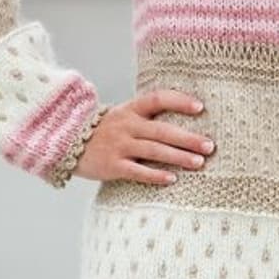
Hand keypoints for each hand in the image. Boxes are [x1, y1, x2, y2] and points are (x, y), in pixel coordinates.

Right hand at [73, 89, 214, 184]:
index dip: (179, 101)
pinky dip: (155, 175)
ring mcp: (119, 145)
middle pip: (162, 130)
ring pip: (154, 151)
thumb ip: (148, 117)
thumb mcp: (124, 116)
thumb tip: (186, 121)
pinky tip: (172, 179)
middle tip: (210, 146)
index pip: (158, 99)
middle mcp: (126, 125)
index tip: (200, 108)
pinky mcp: (112, 165)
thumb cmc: (106, 131)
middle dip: (188, 139)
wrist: (68, 143)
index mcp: (131, 109)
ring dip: (178, 157)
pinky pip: (137, 171)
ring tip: (199, 163)